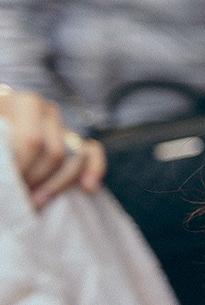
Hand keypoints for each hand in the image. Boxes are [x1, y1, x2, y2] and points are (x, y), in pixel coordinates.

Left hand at [0, 85, 104, 209]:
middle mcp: (48, 111)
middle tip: (19, 197)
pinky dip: (94, 168)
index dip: (22, 168)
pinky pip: (92, 152)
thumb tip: (5, 166)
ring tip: (37, 201)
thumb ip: (2, 147)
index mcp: (24, 103)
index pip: (33, 140)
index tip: (8, 186)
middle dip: (38, 179)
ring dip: (58, 185)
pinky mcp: (73, 139)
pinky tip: (88, 187)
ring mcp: (62, 125)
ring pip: (75, 158)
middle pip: (55, 153)